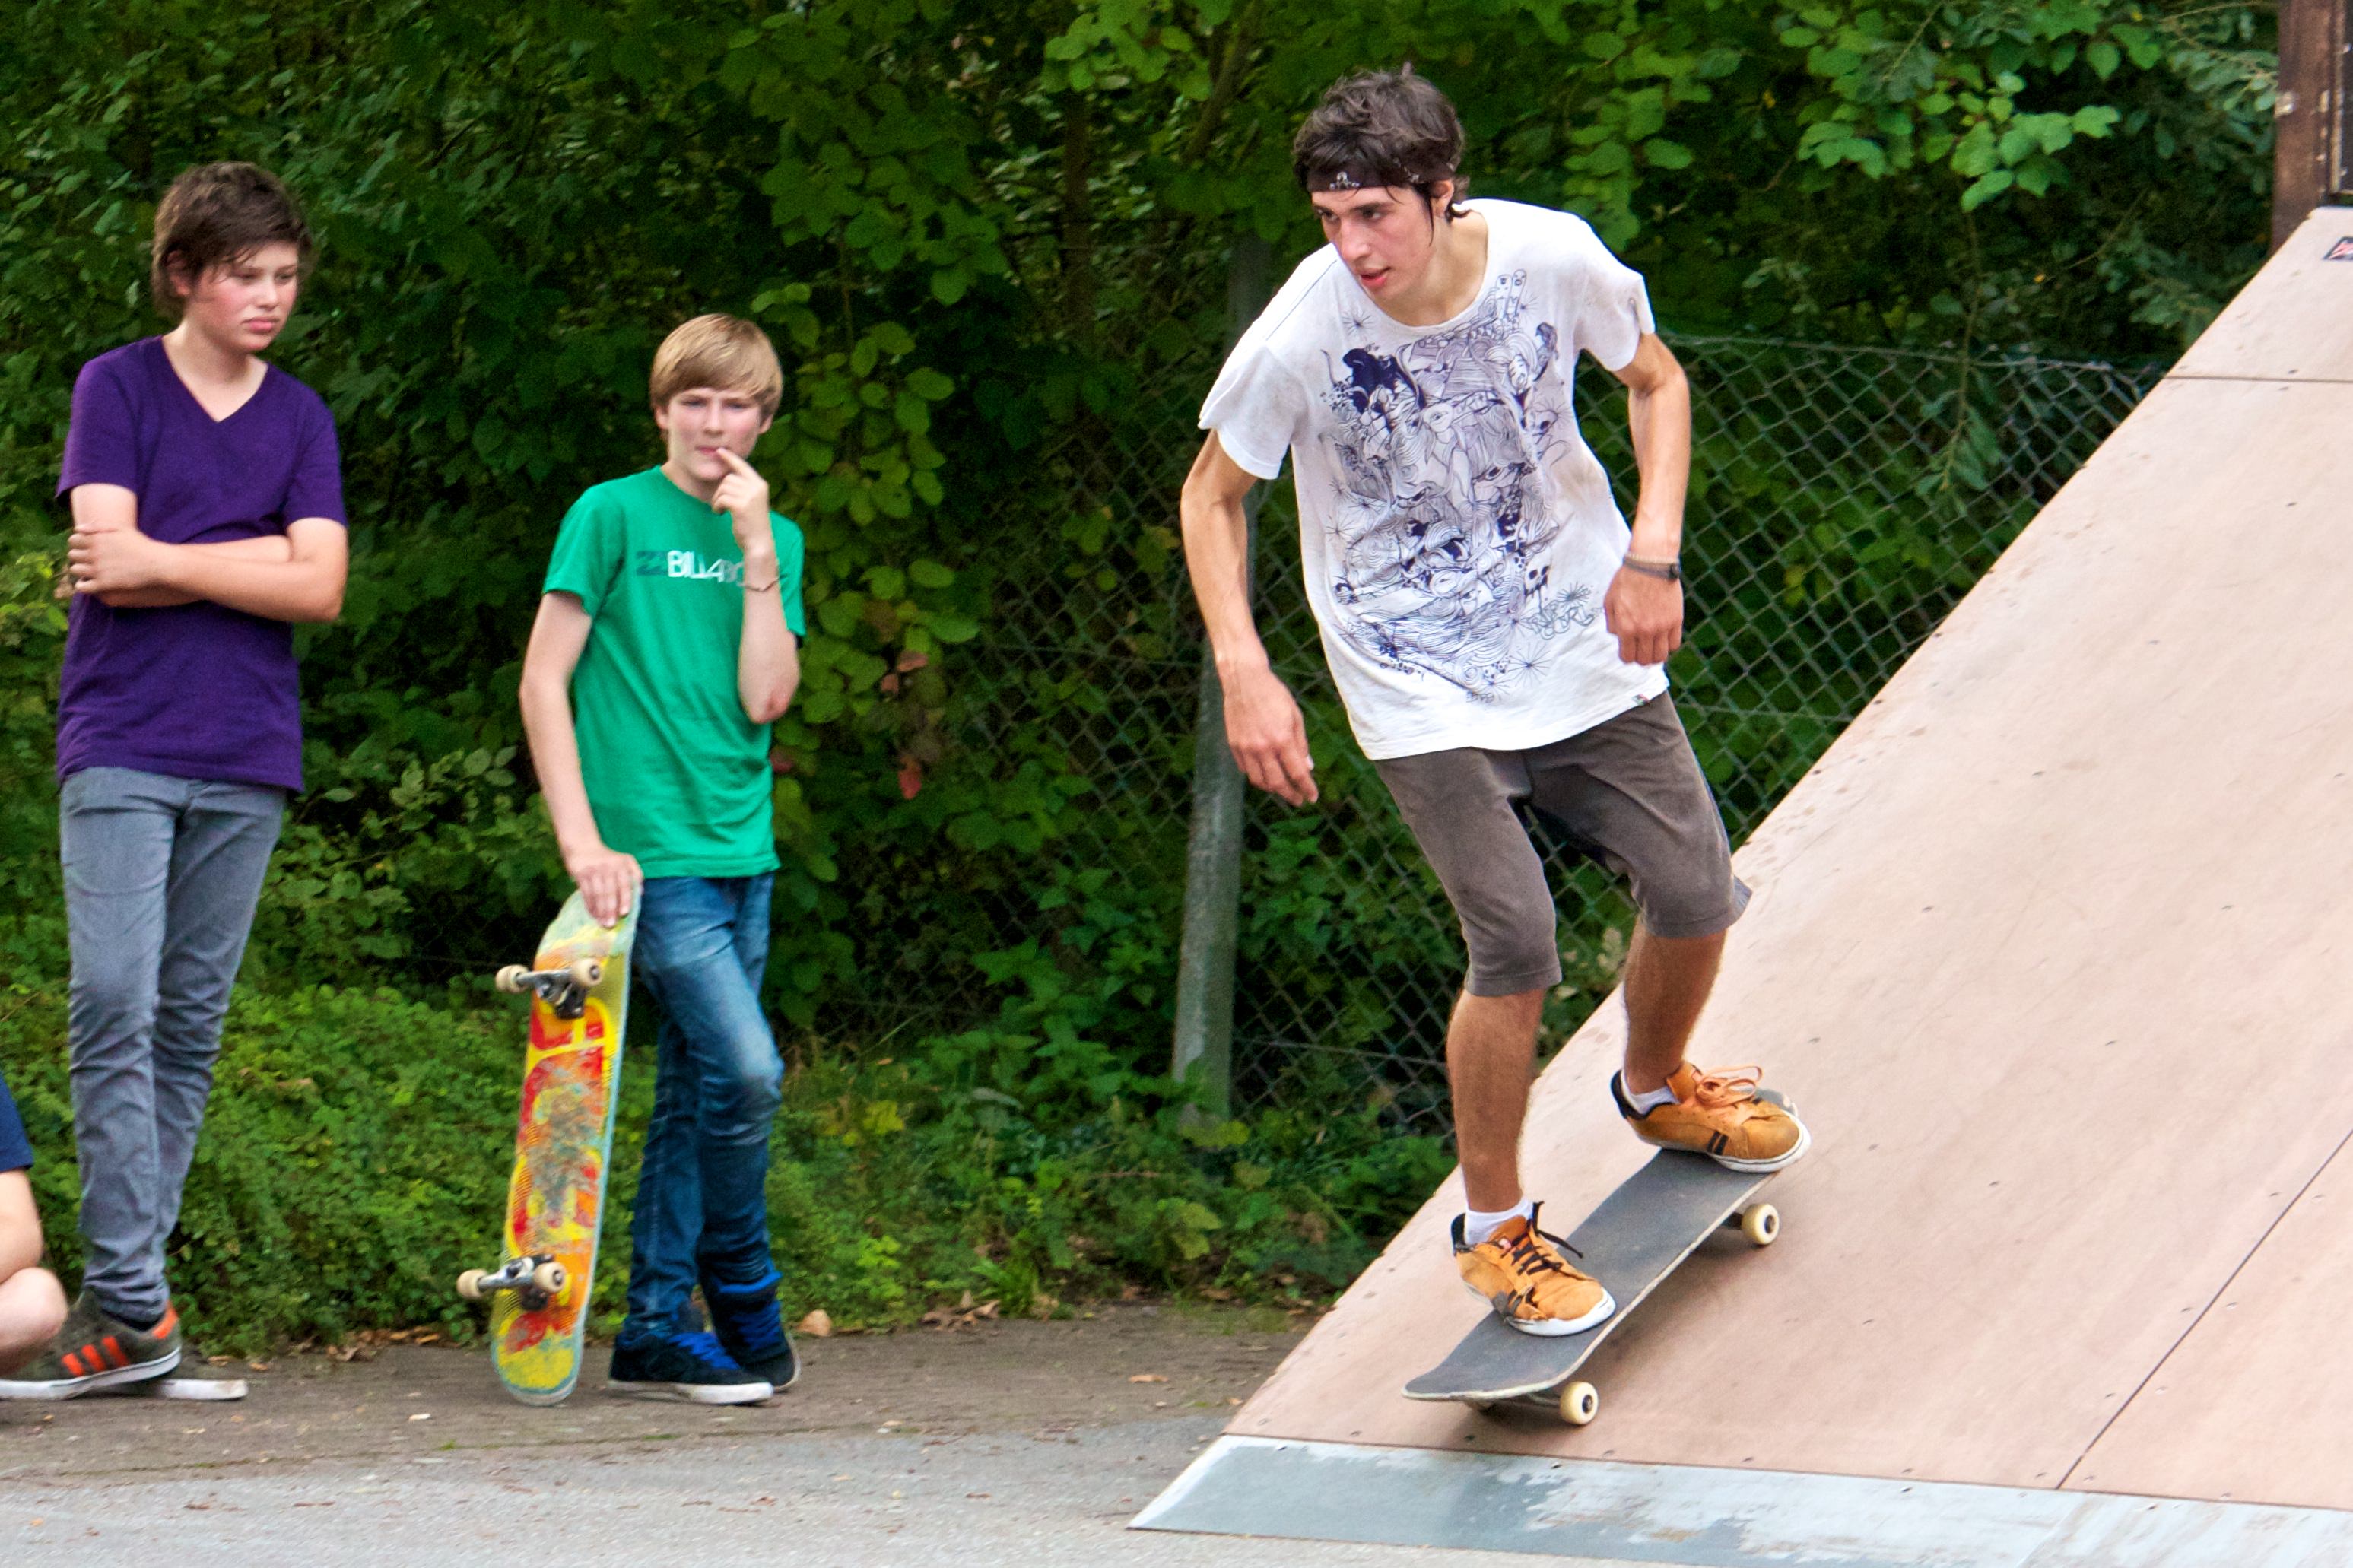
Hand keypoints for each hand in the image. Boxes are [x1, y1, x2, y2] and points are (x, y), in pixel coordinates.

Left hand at [65, 526, 168, 597]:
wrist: (157, 565)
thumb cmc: (142, 546)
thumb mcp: (122, 530)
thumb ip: (98, 526)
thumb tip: (77, 529)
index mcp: (96, 539)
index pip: (73, 540)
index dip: (79, 544)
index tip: (86, 548)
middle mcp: (94, 554)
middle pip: (72, 555)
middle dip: (79, 557)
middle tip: (89, 561)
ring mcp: (97, 569)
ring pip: (75, 570)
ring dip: (81, 570)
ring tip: (91, 572)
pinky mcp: (103, 584)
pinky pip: (82, 586)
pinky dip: (83, 585)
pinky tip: (91, 583)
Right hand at [565, 843, 642, 925]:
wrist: (583, 846)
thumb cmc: (609, 859)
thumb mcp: (626, 861)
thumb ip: (636, 875)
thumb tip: (640, 893)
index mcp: (622, 865)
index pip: (624, 885)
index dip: (624, 900)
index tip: (624, 913)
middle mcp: (608, 867)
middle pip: (609, 892)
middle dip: (610, 910)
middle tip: (611, 924)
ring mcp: (593, 870)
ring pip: (597, 894)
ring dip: (600, 911)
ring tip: (602, 923)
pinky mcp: (581, 874)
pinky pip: (586, 893)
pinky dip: (590, 905)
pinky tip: (593, 914)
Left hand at [712, 448, 773, 548]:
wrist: (759, 543)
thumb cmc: (753, 524)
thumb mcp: (752, 502)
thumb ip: (744, 488)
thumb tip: (728, 477)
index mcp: (760, 485)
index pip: (743, 466)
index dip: (730, 458)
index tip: (720, 451)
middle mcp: (757, 487)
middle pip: (728, 478)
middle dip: (720, 491)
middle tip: (720, 504)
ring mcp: (749, 496)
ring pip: (723, 488)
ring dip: (717, 499)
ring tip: (721, 510)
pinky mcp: (741, 505)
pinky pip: (721, 498)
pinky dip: (717, 506)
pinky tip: (719, 514)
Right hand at [1222, 662, 1317, 805]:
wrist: (1244, 679)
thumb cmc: (1274, 694)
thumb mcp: (1295, 716)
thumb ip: (1301, 744)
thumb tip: (1308, 767)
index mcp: (1282, 739)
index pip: (1297, 773)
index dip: (1307, 788)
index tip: (1312, 797)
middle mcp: (1263, 747)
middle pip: (1277, 783)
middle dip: (1290, 795)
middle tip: (1298, 800)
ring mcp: (1246, 748)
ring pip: (1259, 781)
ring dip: (1272, 789)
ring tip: (1282, 788)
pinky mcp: (1234, 745)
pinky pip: (1246, 770)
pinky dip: (1257, 776)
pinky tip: (1265, 773)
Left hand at [1604, 565, 1682, 666]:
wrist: (1650, 563)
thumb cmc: (1627, 580)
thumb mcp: (1609, 601)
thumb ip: (1612, 623)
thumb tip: (1618, 637)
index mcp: (1626, 628)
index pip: (1627, 657)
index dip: (1627, 656)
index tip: (1628, 650)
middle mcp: (1645, 631)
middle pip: (1645, 660)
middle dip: (1641, 658)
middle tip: (1640, 649)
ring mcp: (1662, 627)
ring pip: (1661, 656)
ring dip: (1656, 655)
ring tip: (1653, 646)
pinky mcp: (1676, 620)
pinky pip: (1674, 644)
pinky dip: (1669, 645)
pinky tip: (1663, 637)